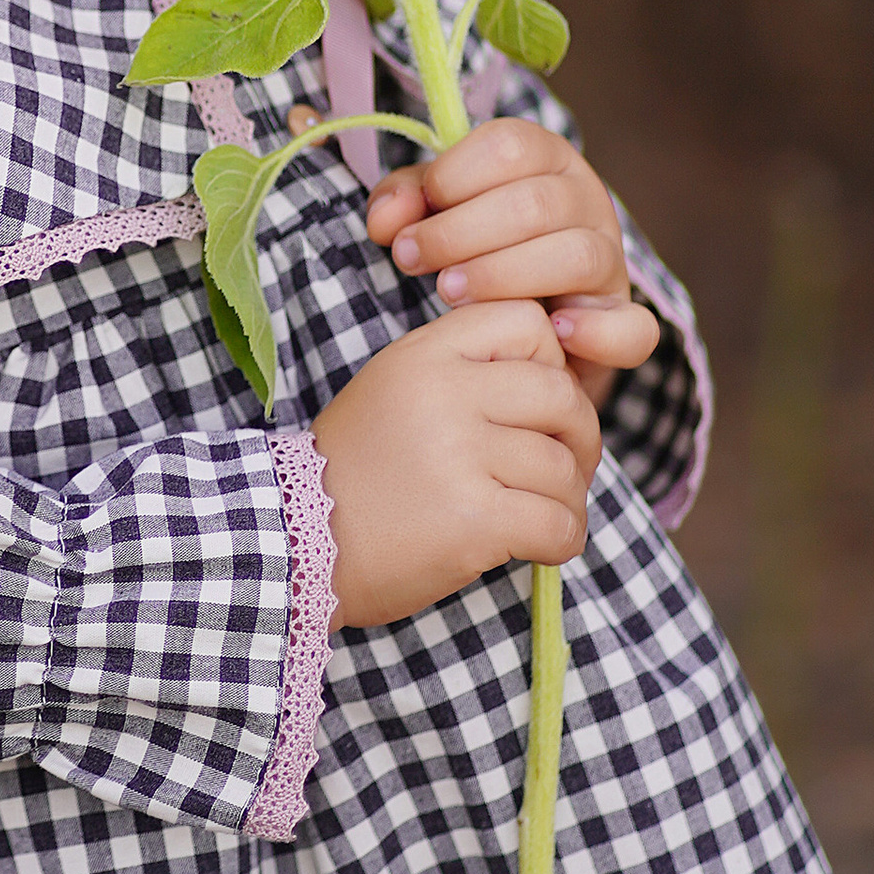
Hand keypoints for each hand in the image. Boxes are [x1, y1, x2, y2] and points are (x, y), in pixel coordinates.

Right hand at [310, 300, 598, 628]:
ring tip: (544, 517)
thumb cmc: (354, 475)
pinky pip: (558, 523)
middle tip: (566, 470)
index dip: (550, 364)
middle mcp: (443, 395)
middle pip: (561, 397)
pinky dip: (564, 541)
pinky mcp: (474, 519)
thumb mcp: (394, 392)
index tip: (534, 409)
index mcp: (424, 355)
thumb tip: (559, 383)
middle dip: (580, 438)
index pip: (529, 324)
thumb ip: (462, 373)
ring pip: (563, 468)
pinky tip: (542, 549)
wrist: (293, 545)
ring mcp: (459, 457)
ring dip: (568, 500)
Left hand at [364, 117, 660, 409]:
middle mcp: (587, 202)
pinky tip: (553, 333)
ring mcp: (611, 262)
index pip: (512, 146)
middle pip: (537, 203)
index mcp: (546, 159)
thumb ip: (407, 201)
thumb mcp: (436, 212)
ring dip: (505, 275)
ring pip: (578, 256)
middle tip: (410, 261)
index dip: (453, 178)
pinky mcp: (621, 322)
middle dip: (461, 232)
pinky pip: (632, 327)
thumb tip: (386, 220)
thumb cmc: (474, 247)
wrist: (516, 322)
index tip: (407, 219)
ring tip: (449, 295)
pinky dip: (596, 332)